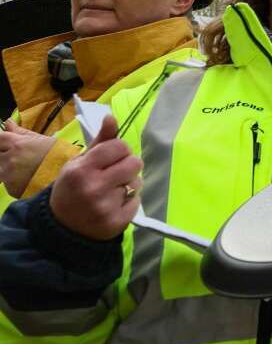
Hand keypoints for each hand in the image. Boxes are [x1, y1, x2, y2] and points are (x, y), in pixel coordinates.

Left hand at [0, 120, 57, 197]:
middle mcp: (9, 159)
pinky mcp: (11, 189)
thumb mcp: (41, 140)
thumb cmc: (57, 155)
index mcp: (17, 144)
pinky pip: (6, 183)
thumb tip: (8, 123)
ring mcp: (8, 175)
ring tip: (21, 169)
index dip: (1, 141)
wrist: (66, 177)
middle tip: (16, 157)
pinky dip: (12, 181)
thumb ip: (21, 132)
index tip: (6, 144)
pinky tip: (25, 179)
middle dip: (3, 154)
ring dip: (5, 168)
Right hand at [49, 115, 141, 241]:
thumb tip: (112, 117)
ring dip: (129, 184)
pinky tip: (113, 205)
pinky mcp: (117, 222)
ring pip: (137, 183)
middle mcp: (94, 188)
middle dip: (128, 165)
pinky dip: (129, 202)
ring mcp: (106, 207)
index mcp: (81, 170)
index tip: (111, 157)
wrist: (62, 227)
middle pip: (134, 163)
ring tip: (111, 191)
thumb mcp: (79, 163)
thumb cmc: (72, 188)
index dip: (119, 150)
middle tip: (114, 173)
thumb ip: (100, 141)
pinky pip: (137, 201)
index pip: (119, 146)